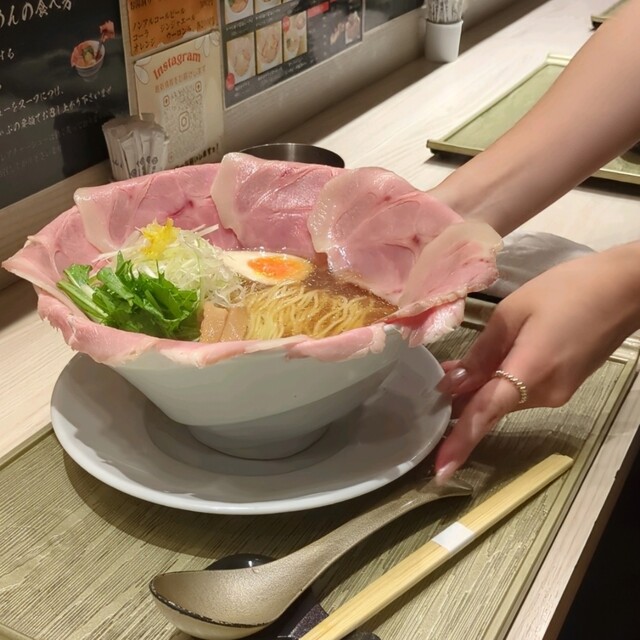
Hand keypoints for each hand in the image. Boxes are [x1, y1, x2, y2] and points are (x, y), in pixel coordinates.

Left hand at [434, 243, 639, 481]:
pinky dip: (501, 382)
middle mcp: (544, 395)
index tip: (441, 472)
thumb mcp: (513, 312)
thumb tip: (453, 384)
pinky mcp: (565, 386)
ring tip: (457, 367)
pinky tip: (489, 362)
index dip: (460, 442)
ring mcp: (558, 394)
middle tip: (437, 383)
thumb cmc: (567, 290)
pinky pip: (522, 390)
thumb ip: (482, 352)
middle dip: (462, 401)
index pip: (486, 414)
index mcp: (530, 372)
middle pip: (492, 407)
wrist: (628, 289)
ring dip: (481, 389)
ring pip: (506, 398)